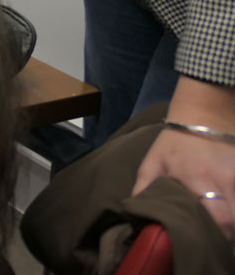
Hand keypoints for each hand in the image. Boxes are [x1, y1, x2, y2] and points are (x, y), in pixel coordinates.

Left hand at [134, 77, 234, 240]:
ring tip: (225, 232)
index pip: (218, 218)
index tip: (208, 244)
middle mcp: (224, 178)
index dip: (218, 237)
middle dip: (230, 237)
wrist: (203, 115)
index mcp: (197, 177)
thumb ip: (144, 187)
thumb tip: (135, 214)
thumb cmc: (175, 143)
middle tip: (219, 243)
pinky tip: (231, 214)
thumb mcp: (153, 162)